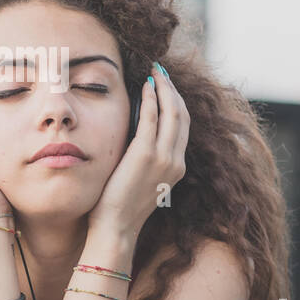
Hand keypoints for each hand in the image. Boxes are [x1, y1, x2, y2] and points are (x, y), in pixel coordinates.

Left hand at [87, 67, 189, 238]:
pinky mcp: (146, 154)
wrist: (116, 227)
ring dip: (164, 88)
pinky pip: (153, 118)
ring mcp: (164, 158)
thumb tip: (139, 131)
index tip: (167, 85)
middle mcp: (176, 161)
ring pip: (172, 112)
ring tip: (155, 72)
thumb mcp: (142, 179)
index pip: (183, 126)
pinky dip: (152, 98)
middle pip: (182, 115)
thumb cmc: (120, 205)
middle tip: (161, 72)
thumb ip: (146, 157)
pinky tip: (145, 86)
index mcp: (176, 168)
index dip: (177, 102)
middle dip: (173, 89)